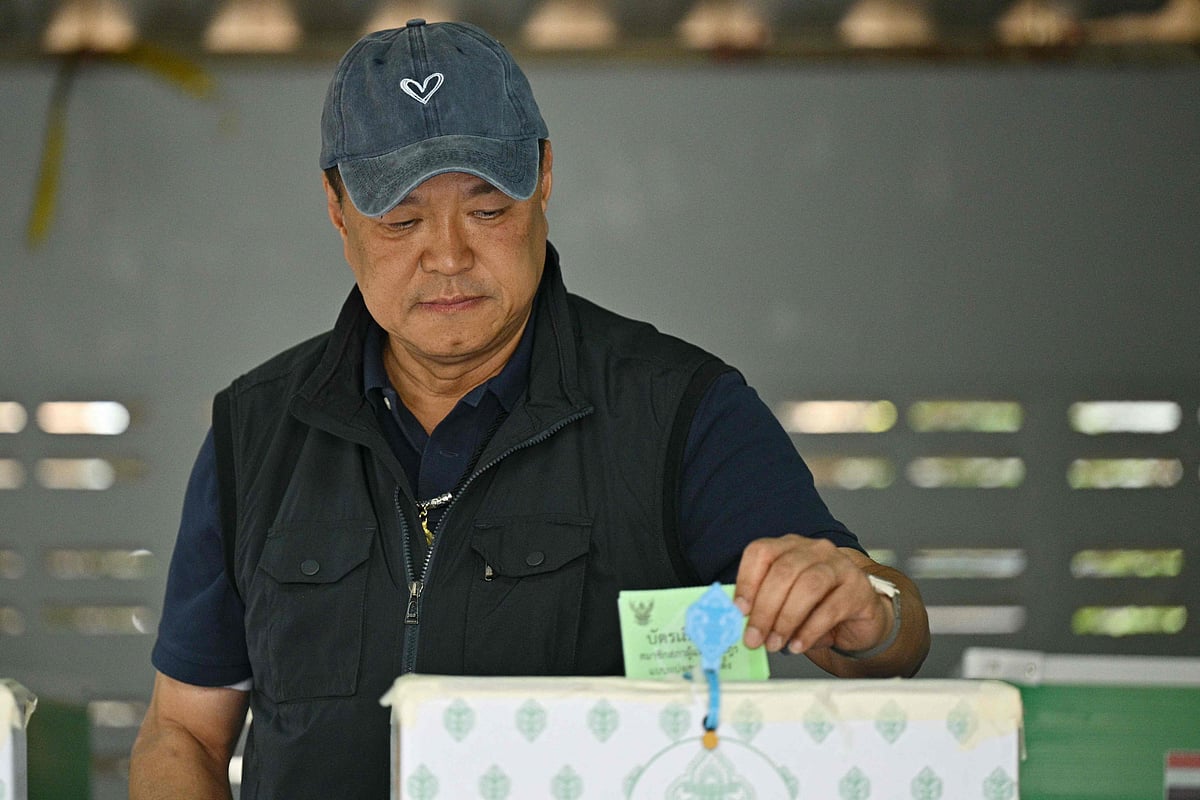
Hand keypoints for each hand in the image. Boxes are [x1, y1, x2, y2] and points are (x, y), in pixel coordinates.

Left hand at [733, 535, 891, 654]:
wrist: (859, 619)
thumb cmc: (816, 608)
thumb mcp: (785, 602)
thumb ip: (763, 606)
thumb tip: (740, 624)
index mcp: (789, 547)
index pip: (761, 552)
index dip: (747, 581)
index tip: (739, 611)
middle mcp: (814, 550)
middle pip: (783, 571)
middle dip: (764, 608)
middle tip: (754, 637)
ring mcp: (839, 566)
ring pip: (807, 585)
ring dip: (786, 619)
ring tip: (775, 643)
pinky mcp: (858, 589)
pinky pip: (831, 608)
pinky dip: (809, 630)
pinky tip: (798, 645)